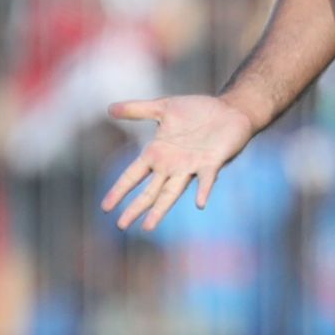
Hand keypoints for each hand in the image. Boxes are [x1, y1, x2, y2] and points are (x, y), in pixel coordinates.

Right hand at [101, 95, 254, 231]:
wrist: (229, 109)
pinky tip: (199, 204)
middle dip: (135, 207)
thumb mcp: (162, 107)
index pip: (133, 175)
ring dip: (160, 209)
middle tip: (121, 225)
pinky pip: (206, 180)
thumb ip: (137, 109)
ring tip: (148, 227)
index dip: (120, 190)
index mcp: (158, 153)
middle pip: (150, 191)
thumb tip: (109, 109)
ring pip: (172, 192)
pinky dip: (203, 191)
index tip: (105, 207)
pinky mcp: (212, 163)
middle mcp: (172, 165)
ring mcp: (191, 167)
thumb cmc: (196, 111)